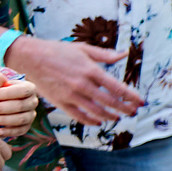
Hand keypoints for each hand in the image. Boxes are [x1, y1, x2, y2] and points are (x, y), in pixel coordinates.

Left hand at [0, 70, 39, 139]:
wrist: (3, 105)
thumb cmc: (0, 94)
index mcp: (29, 88)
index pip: (22, 91)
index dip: (7, 94)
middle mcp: (33, 102)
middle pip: (20, 106)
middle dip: (0, 109)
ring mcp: (31, 115)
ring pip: (20, 119)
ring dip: (2, 120)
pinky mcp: (27, 126)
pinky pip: (21, 131)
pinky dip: (9, 132)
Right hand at [4, 36, 142, 126]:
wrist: (30, 58)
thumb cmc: (58, 51)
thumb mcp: (84, 49)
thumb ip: (105, 55)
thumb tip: (124, 54)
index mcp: (91, 70)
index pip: (117, 88)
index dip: (131, 96)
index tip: (141, 102)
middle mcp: (83, 84)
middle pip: (110, 102)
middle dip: (125, 108)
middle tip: (133, 112)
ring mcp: (71, 95)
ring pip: (96, 111)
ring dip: (110, 116)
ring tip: (118, 117)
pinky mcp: (60, 102)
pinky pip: (79, 116)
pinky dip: (91, 121)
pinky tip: (99, 121)